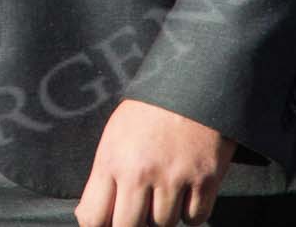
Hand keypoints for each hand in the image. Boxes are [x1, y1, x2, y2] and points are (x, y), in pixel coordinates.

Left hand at [75, 99, 235, 226]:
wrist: (192, 82)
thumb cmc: (149, 110)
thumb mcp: (114, 136)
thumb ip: (103, 178)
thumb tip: (90, 218)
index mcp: (111, 160)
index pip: (93, 218)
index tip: (109, 224)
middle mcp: (140, 172)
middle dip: (134, 223)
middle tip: (141, 209)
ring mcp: (173, 177)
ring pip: (164, 224)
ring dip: (165, 214)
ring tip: (166, 188)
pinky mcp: (204, 179)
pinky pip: (195, 218)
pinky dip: (192, 211)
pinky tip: (187, 190)